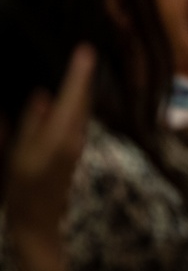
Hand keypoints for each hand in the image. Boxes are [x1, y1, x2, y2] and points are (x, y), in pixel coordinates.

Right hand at [4, 44, 93, 270]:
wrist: (39, 220)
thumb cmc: (22, 188)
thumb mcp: (18, 153)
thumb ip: (31, 123)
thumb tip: (42, 95)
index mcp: (61, 135)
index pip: (73, 96)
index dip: (80, 72)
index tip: (86, 50)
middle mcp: (76, 136)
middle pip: (83, 99)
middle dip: (85, 75)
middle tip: (84, 50)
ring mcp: (79, 143)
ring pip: (83, 108)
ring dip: (82, 87)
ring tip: (79, 64)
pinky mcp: (76, 148)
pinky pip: (79, 117)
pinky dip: (77, 102)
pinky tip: (71, 94)